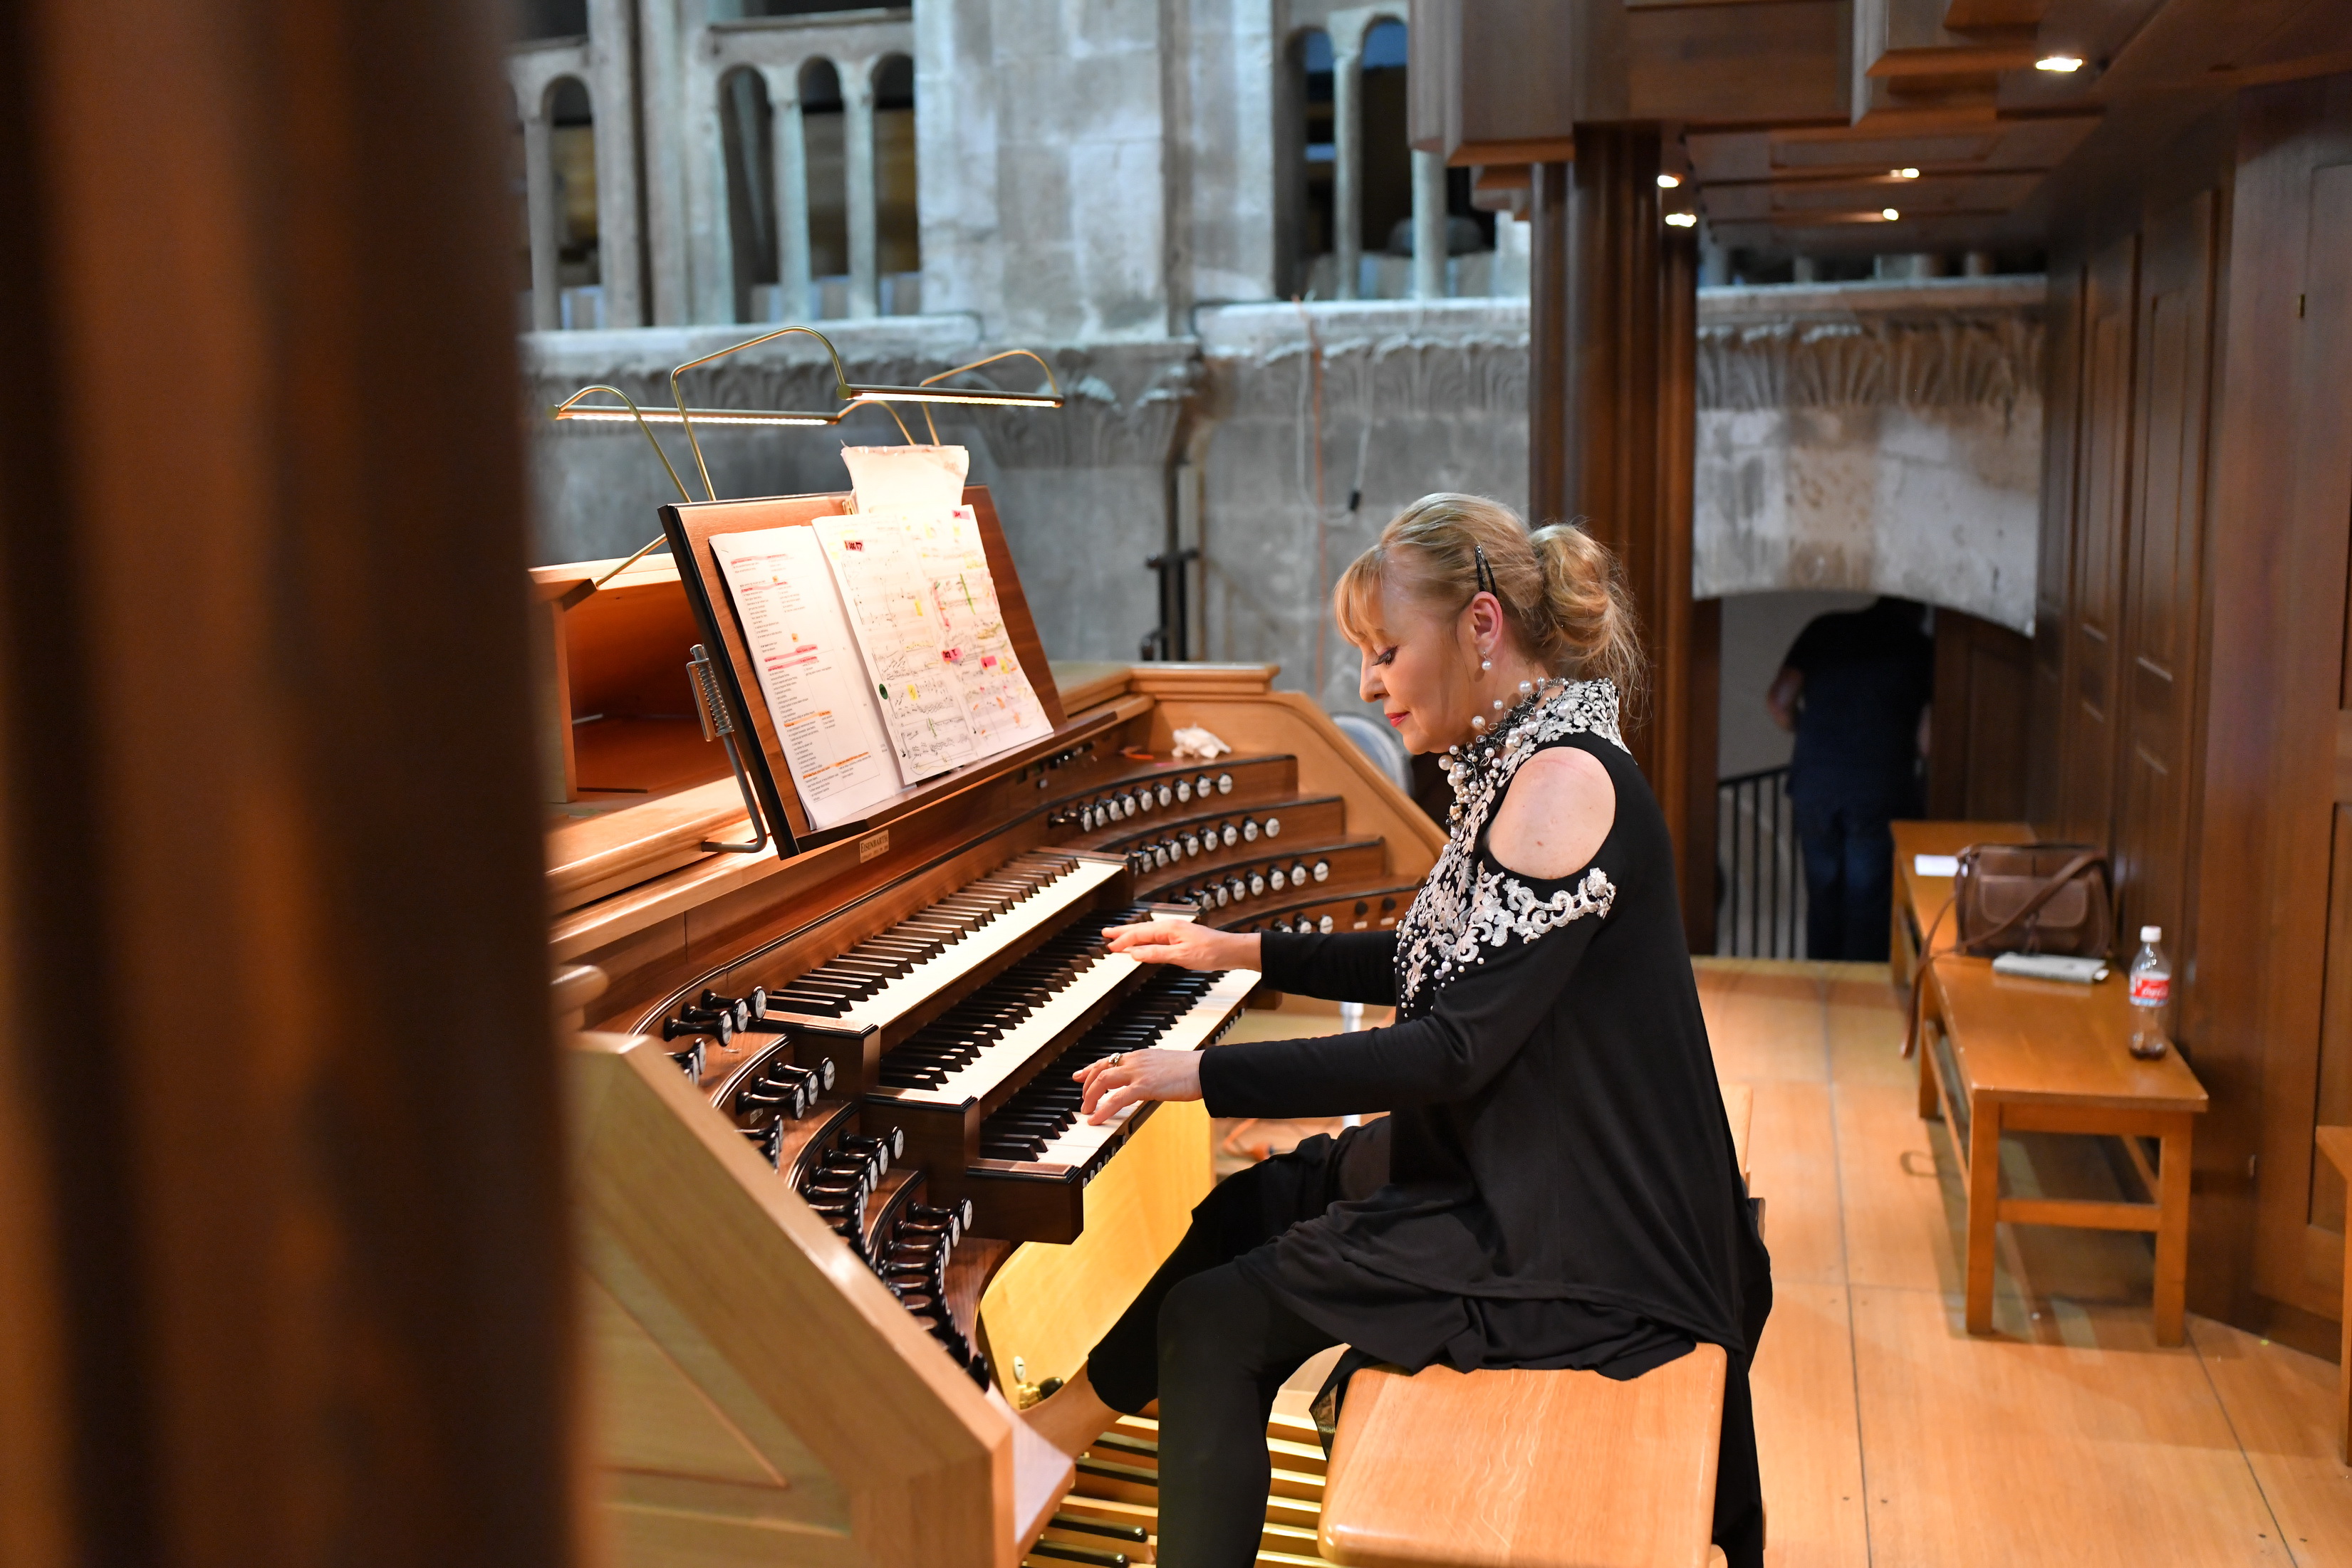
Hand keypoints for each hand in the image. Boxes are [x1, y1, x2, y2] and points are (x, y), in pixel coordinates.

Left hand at [1073, 1048, 1203, 1124]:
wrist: (1205, 1070)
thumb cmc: (1192, 1071)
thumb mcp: (1166, 1067)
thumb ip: (1152, 1072)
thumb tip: (1149, 1083)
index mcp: (1140, 1056)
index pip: (1108, 1060)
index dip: (1090, 1069)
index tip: (1079, 1076)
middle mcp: (1135, 1060)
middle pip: (1100, 1070)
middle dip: (1087, 1087)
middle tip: (1083, 1102)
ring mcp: (1138, 1072)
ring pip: (1102, 1081)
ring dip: (1090, 1098)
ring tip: (1087, 1112)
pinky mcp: (1144, 1086)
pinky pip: (1115, 1099)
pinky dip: (1102, 1110)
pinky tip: (1096, 1120)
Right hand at [1102, 919, 1257, 971]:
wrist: (1232, 950)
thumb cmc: (1211, 952)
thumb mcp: (1181, 956)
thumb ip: (1156, 954)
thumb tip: (1134, 953)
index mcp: (1168, 929)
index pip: (1139, 934)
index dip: (1123, 940)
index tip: (1109, 946)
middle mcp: (1170, 927)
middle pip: (1141, 929)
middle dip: (1122, 932)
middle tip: (1105, 933)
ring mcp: (1176, 932)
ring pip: (1148, 933)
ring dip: (1132, 935)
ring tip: (1118, 937)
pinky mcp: (1181, 939)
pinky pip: (1156, 938)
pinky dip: (1144, 940)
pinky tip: (1142, 944)